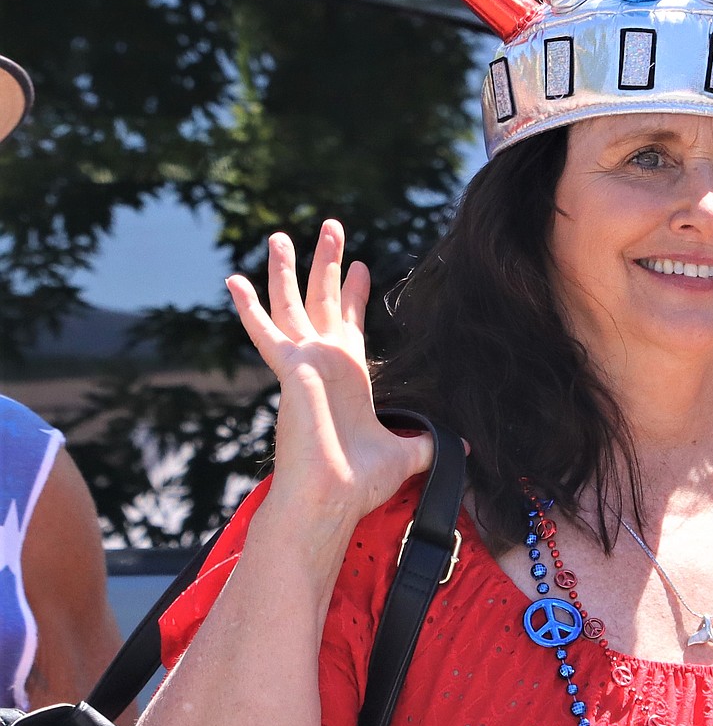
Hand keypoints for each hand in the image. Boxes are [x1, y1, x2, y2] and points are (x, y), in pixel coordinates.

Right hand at [226, 219, 432, 528]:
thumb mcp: (409, 454)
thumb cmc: (360, 483)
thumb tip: (463, 450)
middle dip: (326, 264)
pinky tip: (235, 280)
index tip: (363, 267)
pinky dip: (249, 306)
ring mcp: (304, 365)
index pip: (350, 325)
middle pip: (323, 301)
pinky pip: (266, 331)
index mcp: (349, 377)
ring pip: (292, 305)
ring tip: (282, 234)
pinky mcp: (290, 370)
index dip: (355, 295)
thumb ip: (432, 443)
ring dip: (288, 269)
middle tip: (331, 227)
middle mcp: (324, 364)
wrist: (332, 498)